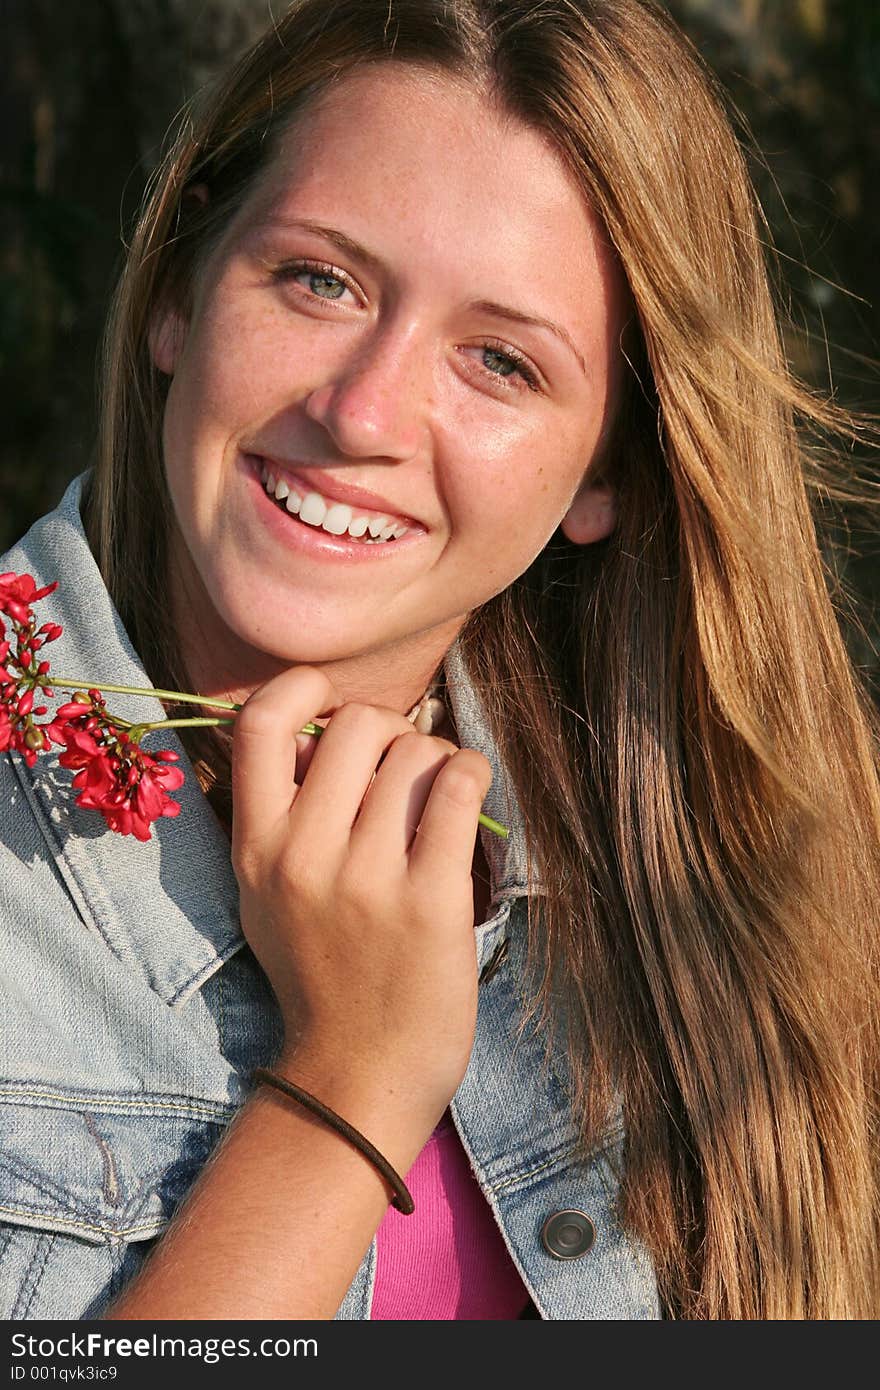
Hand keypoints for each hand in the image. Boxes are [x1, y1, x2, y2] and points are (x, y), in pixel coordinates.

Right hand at [231, 665, 492, 1137]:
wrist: (358, 1075)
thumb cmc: (321, 975)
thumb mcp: (266, 896)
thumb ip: (281, 817)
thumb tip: (328, 728)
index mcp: (256, 848)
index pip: (260, 723)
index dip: (302, 688)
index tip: (333, 701)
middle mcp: (303, 855)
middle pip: (358, 725)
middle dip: (392, 732)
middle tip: (404, 769)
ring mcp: (367, 878)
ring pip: (418, 752)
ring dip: (439, 762)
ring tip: (439, 799)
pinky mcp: (430, 899)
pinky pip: (459, 787)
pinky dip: (472, 775)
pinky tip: (470, 794)